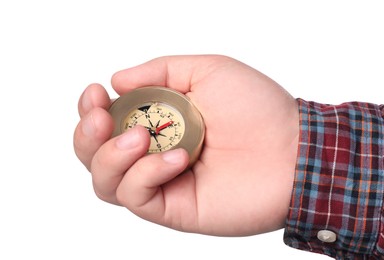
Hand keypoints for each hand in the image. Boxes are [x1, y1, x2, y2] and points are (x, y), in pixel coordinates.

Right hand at [73, 55, 298, 235]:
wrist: (293, 149)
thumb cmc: (259, 108)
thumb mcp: (208, 71)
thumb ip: (161, 72)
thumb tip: (118, 81)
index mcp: (161, 123)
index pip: (108, 122)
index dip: (91, 110)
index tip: (96, 94)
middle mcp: (156, 154)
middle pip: (95, 155)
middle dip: (87, 135)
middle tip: (103, 119)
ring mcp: (164, 183)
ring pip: (105, 182)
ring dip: (109, 156)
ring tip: (140, 137)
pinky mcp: (176, 209)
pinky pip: (136, 197)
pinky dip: (145, 174)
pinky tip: (177, 159)